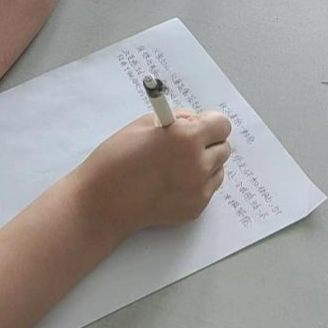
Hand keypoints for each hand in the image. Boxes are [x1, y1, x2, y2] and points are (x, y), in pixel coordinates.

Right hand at [75, 109, 230, 238]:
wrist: (104, 201)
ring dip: (204, 164)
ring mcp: (200, 189)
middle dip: (207, 143)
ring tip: (175, 167)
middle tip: (184, 146)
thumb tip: (195, 121)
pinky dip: (196, 183)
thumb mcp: (144, 124)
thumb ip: (177, 119)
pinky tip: (171, 183)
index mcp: (186, 137)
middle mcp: (199, 163)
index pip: (221, 124)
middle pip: (224, 147)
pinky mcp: (197, 208)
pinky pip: (208, 188)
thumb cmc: (117, 158)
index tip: (198, 126)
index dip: (209, 124)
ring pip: (218, 168)